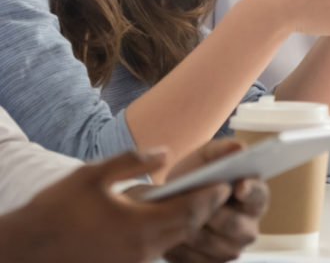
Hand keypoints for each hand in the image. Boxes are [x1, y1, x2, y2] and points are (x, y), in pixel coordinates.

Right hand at [0, 150, 231, 262]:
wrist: (26, 251)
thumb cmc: (58, 208)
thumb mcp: (95, 174)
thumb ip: (134, 161)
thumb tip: (166, 154)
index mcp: (139, 225)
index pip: (189, 211)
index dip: (211, 197)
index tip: (227, 183)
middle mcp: (141, 250)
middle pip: (187, 230)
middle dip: (207, 210)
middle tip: (224, 191)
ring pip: (173, 243)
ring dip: (190, 224)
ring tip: (203, 203)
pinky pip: (156, 252)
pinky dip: (170, 236)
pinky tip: (170, 221)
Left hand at [164, 138, 268, 262]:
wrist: (172, 201)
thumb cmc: (195, 175)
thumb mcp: (205, 157)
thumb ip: (221, 149)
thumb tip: (239, 147)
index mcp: (255, 197)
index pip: (259, 196)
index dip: (250, 192)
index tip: (237, 186)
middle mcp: (249, 227)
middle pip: (237, 226)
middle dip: (215, 214)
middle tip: (196, 203)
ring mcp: (231, 249)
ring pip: (215, 246)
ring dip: (195, 231)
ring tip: (176, 217)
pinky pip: (199, 262)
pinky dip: (184, 249)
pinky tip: (171, 236)